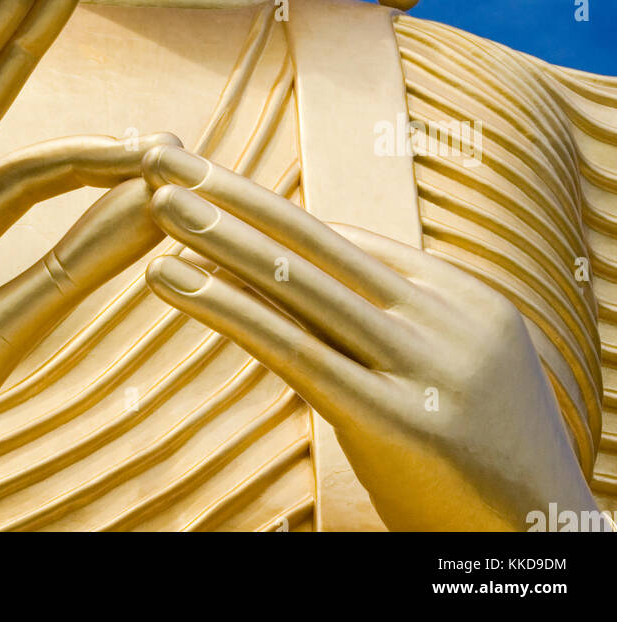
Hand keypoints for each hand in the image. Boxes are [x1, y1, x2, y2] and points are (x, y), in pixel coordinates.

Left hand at [143, 145, 597, 531]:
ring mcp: (426, 366)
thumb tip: (310, 283)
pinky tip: (175, 280)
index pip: (344, 242)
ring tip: (158, 202)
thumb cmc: (483, 466)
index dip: (266, 209)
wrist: (548, 550)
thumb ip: (392, 327)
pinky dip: (228, 308)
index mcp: (460, 297)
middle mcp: (445, 318)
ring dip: (220, 237)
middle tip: (165, 156)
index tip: (206, 178)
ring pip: (300, 285)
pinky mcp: (398, 422)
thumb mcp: (448, 374)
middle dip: (234, 194)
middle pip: (316, 242)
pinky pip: (296, 351)